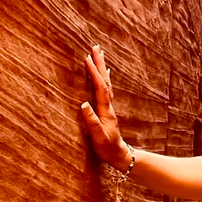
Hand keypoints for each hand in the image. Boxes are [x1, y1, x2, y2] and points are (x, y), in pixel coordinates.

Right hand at [80, 45, 131, 169]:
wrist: (118, 154)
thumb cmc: (106, 147)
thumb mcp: (98, 136)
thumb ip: (92, 121)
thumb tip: (83, 104)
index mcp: (105, 110)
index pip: (99, 87)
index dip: (93, 72)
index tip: (87, 58)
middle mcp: (109, 105)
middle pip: (104, 80)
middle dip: (99, 63)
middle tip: (95, 47)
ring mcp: (109, 106)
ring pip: (106, 83)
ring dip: (102, 68)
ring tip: (99, 54)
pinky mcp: (107, 109)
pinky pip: (106, 89)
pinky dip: (104, 78)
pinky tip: (105, 73)